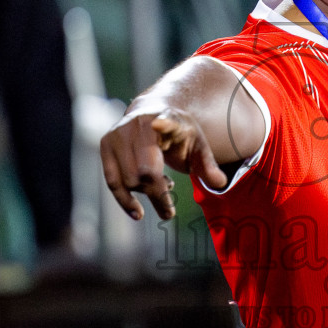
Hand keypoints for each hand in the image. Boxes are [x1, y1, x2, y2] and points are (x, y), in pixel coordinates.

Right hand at [100, 106, 227, 220]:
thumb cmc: (178, 134)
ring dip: (145, 193)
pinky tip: (138, 213)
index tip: (160, 124)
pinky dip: (124, 200)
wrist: (151, 114)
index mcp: (166, 118)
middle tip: (170, 211)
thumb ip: (208, 165)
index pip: (167, 123)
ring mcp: (119, 133)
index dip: (164, 124)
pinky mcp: (106, 144)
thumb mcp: (197, 145)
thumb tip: (221, 183)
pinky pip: (112, 180)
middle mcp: (138, 123)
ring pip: (128, 179)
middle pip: (145, 170)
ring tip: (161, 188)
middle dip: (158, 194)